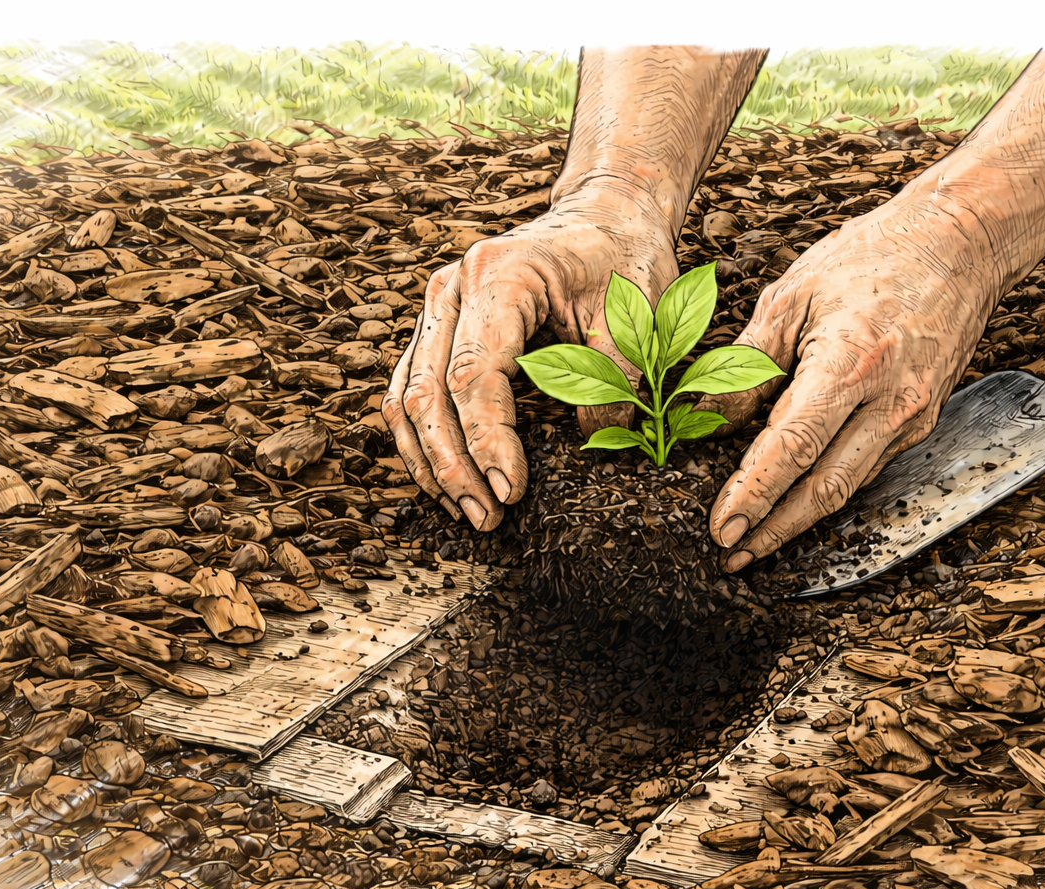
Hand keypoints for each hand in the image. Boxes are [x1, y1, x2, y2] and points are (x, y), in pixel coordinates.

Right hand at [382, 195, 677, 529]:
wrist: (606, 213)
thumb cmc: (626, 260)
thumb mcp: (637, 316)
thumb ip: (614, 378)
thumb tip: (590, 439)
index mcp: (501, 276)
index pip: (475, 374)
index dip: (487, 441)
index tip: (512, 492)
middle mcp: (454, 286)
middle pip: (428, 391)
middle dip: (453, 466)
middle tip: (488, 519)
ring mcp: (439, 304)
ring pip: (407, 395)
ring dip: (431, 462)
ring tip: (468, 512)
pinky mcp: (438, 325)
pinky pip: (411, 389)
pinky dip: (424, 441)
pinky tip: (451, 481)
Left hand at [705, 187, 1006, 570]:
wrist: (961, 243)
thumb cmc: (875, 257)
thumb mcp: (792, 294)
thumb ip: (748, 362)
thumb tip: (710, 417)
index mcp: (851, 364)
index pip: (791, 447)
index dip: (753, 493)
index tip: (721, 527)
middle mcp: (889, 402)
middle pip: (824, 488)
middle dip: (773, 530)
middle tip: (731, 554)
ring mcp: (912, 416)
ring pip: (849, 487)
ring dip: (799, 520)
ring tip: (755, 539)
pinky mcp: (922, 421)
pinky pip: (869, 466)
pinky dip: (829, 487)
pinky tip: (798, 498)